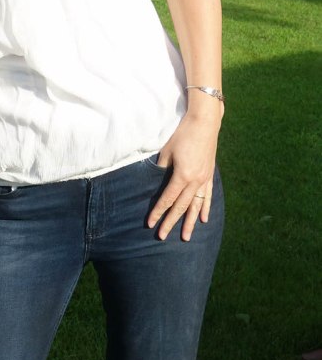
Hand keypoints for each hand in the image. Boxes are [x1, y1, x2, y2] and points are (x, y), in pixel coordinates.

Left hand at [146, 108, 221, 240]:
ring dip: (190, 222)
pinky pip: (208, 196)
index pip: (167, 199)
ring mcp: (204, 179)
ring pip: (196, 206)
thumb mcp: (167, 151)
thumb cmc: (182, 134)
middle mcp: (195, 181)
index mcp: (182, 176)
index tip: (150, 224)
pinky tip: (204, 219)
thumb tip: (156, 181)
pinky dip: (206, 208)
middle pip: (181, 207)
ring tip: (186, 236)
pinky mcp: (210, 175)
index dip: (158, 212)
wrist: (204, 123)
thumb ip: (162, 168)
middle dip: (171, 222)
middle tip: (162, 236)